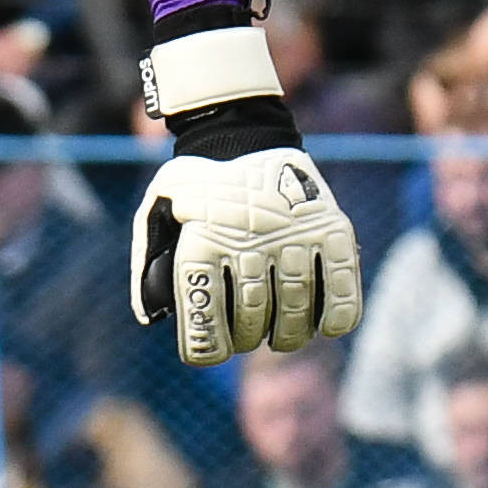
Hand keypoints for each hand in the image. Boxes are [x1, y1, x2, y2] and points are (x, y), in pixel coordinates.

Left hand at [130, 136, 362, 362]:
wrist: (241, 133)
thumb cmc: (197, 186)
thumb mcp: (157, 212)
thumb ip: (147, 263)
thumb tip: (152, 319)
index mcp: (203, 238)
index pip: (204, 310)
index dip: (205, 343)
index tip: (207, 354)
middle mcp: (249, 239)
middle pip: (251, 315)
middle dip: (246, 338)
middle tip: (248, 338)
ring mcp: (293, 234)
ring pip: (294, 308)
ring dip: (288, 335)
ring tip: (281, 339)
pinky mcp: (331, 229)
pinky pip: (340, 286)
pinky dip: (336, 315)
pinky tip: (326, 327)